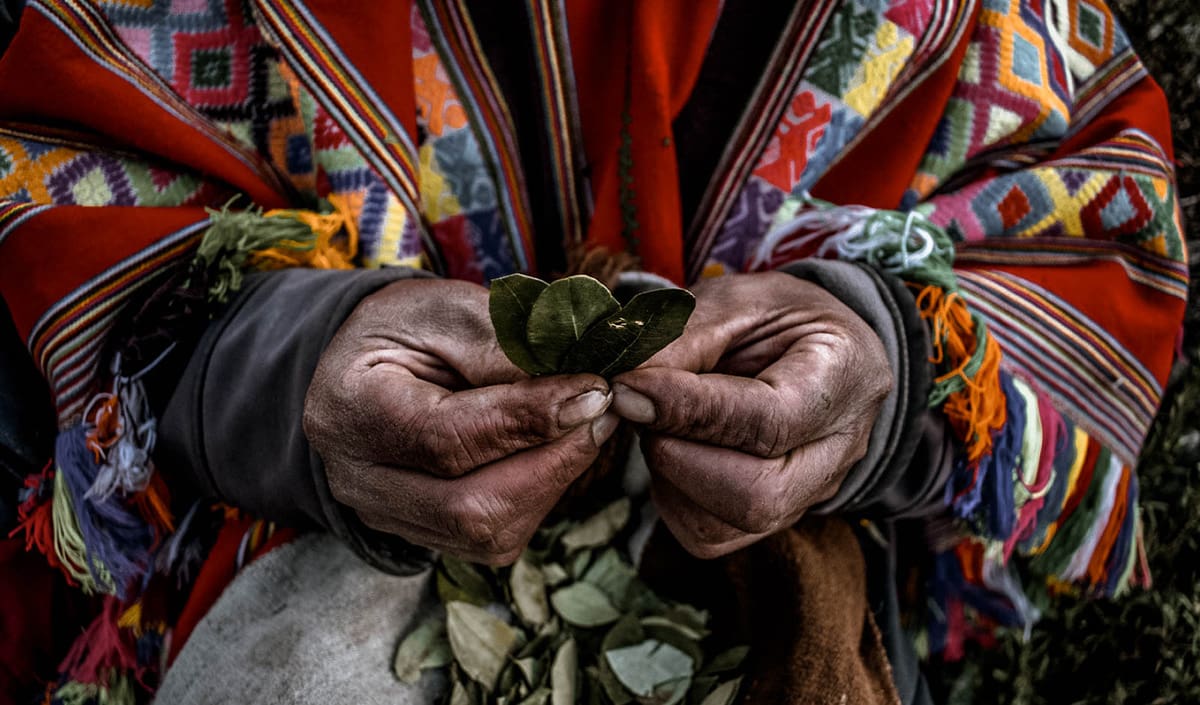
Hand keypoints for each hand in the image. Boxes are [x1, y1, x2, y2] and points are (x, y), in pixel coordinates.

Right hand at [304, 278, 618, 564]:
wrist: (368, 361)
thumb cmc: (407, 327)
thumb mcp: (449, 311)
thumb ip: (507, 349)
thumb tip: (583, 387)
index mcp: (350, 410)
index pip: (447, 437)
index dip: (529, 420)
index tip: (594, 391)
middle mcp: (359, 480)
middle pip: (469, 507)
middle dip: (552, 462)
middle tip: (603, 410)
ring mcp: (387, 516)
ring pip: (488, 532)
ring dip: (553, 479)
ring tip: (586, 423)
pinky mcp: (423, 535)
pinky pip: (494, 538)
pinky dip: (539, 495)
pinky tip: (556, 449)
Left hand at [611, 272, 890, 557]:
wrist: (808, 349)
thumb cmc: (773, 318)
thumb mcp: (733, 301)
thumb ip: (682, 342)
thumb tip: (623, 393)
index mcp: (845, 375)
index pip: (769, 421)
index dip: (689, 411)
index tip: (627, 389)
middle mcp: (839, 451)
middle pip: (757, 498)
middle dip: (677, 457)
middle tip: (640, 406)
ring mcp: (809, 497)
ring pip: (723, 525)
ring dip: (668, 474)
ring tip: (663, 419)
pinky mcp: (771, 523)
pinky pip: (706, 534)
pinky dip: (671, 493)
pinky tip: (676, 447)